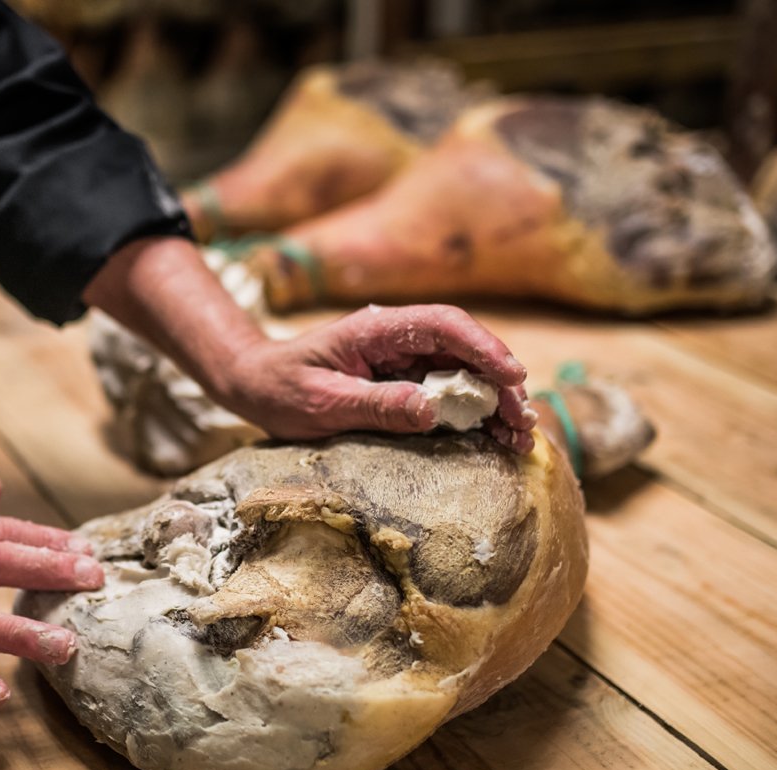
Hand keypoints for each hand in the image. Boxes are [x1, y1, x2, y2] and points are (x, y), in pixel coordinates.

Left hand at [82, 237, 534, 453]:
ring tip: (519, 436)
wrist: (252, 383)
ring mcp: (402, 360)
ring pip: (462, 373)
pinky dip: (473, 414)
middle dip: (500, 382)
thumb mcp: (320, 403)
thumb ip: (374, 404)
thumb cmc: (278, 389)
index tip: (512, 377)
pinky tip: (495, 437)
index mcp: (377, 329)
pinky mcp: (402, 382)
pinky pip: (446, 394)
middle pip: (464, 349)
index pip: (443, 325)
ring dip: (494, 402)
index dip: (484, 348)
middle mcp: (397, 338)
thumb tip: (430, 410)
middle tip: (524, 422)